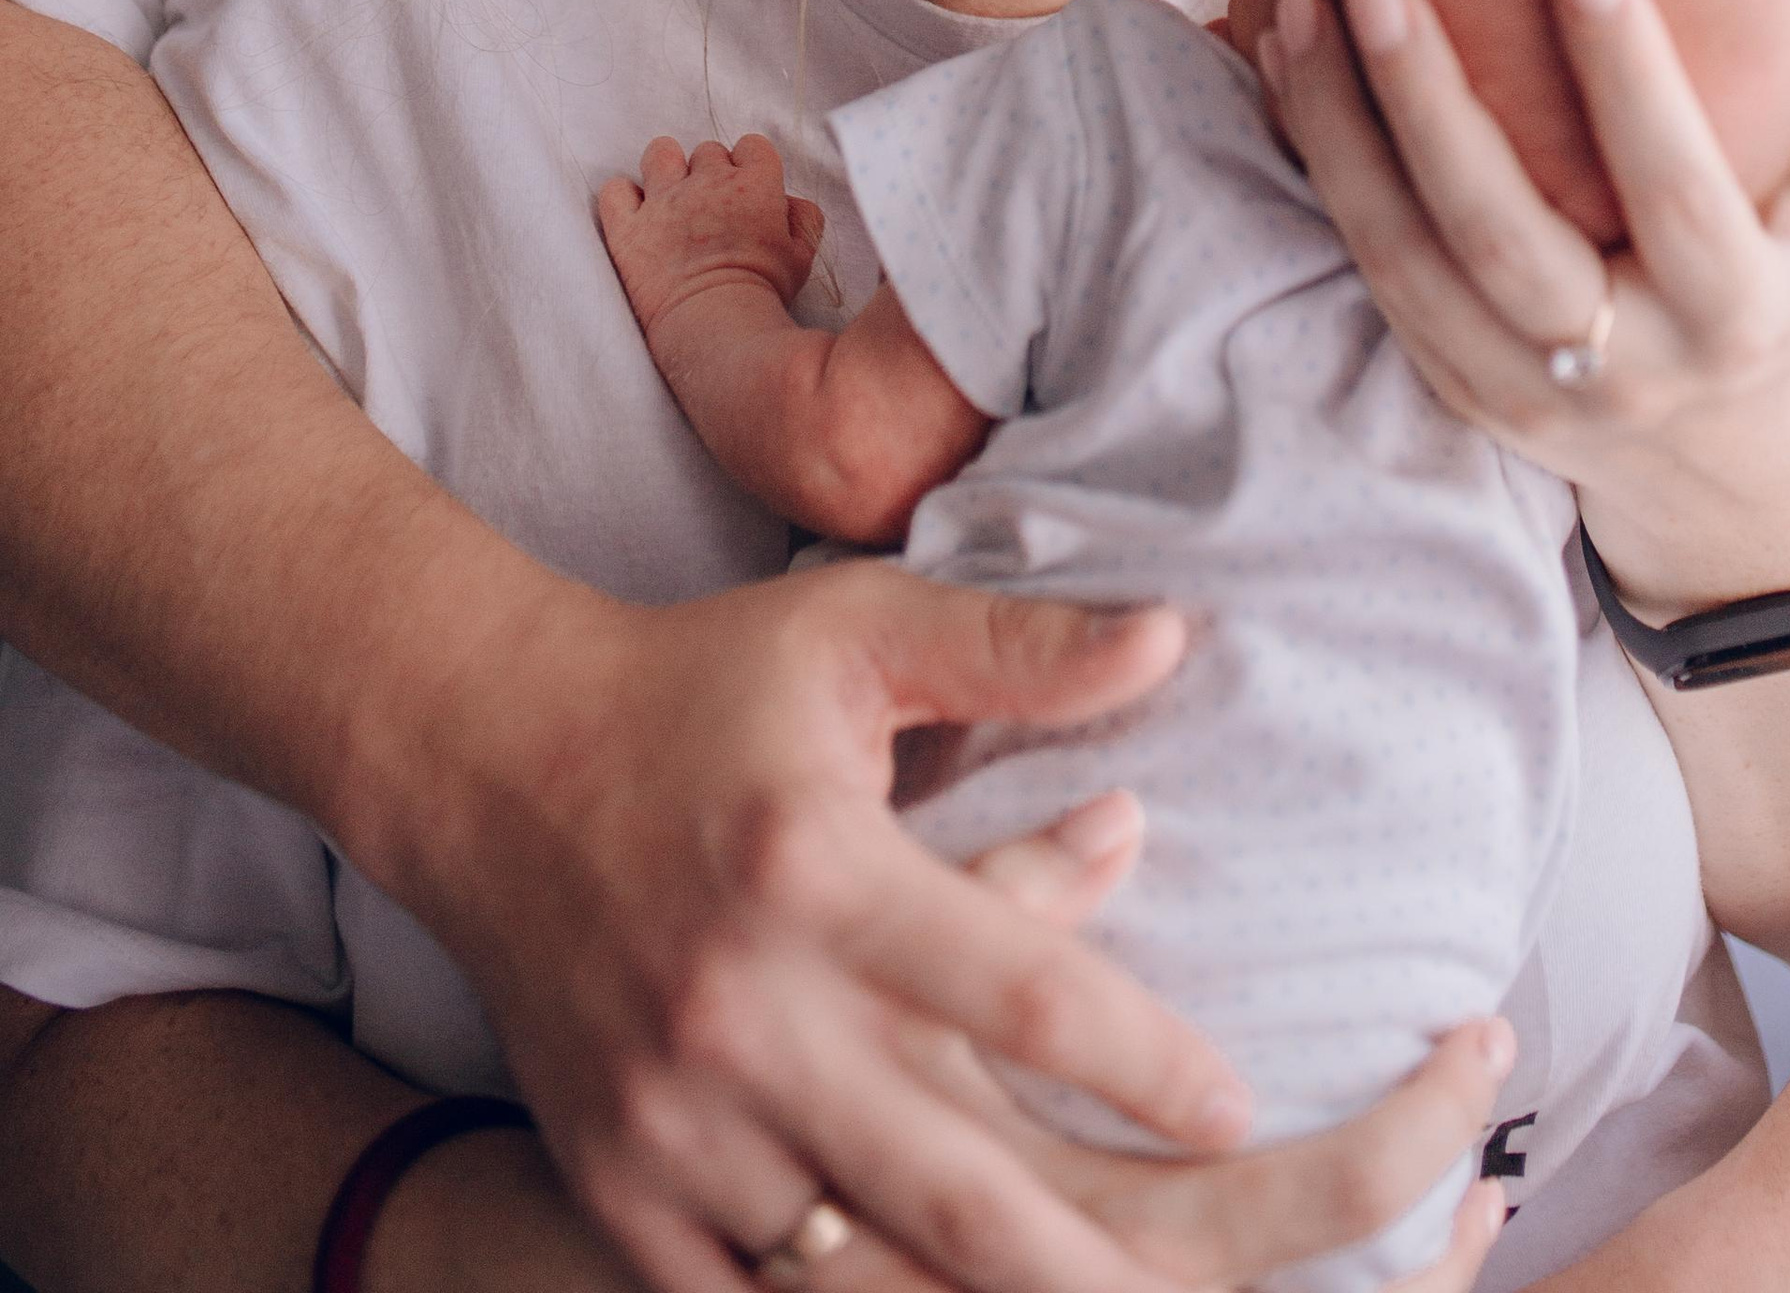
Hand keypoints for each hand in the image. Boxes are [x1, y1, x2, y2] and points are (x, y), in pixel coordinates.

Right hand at [398, 554, 1506, 1292]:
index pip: (1018, 990)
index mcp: (816, 871)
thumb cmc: (701, 685)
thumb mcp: (858, 629)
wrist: (487, 759)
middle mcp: (743, 1010)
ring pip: (853, 1273)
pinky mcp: (618, 1182)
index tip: (1234, 1103)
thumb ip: (1018, 649)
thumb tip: (1173, 637)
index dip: (1141, 1059)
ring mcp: (672, 1118)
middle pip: (948, 1184)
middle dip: (1088, 1262)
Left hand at [600, 134, 824, 342]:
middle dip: (712, 173)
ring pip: (659, 153)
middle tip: (713, 208)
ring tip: (670, 195)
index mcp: (754, 183)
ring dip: (666, 167)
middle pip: (708, 151)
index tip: (749, 191)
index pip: (753, 146)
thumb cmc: (763, 292)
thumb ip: (802, 218)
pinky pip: (614, 191)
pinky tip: (635, 213)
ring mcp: (663, 201)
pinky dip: (622, 197)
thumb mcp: (802, 255)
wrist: (716, 322)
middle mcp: (707, 181)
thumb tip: (789, 201)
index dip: (751, 166)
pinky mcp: (628, 228)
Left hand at [1255, 0, 1789, 604]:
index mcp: (1732, 312)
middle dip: (1433, 107)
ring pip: (1402, 261)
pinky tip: (1275, 52)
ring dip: (1337, 131)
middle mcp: (1618, 367)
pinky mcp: (1439, 379)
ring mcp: (1514, 386)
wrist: (1706, 468)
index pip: (1676, 187)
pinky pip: (1358, 264)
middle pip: (1503, 238)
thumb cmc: (1787, 281)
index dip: (1630, 74)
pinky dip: (1314, 161)